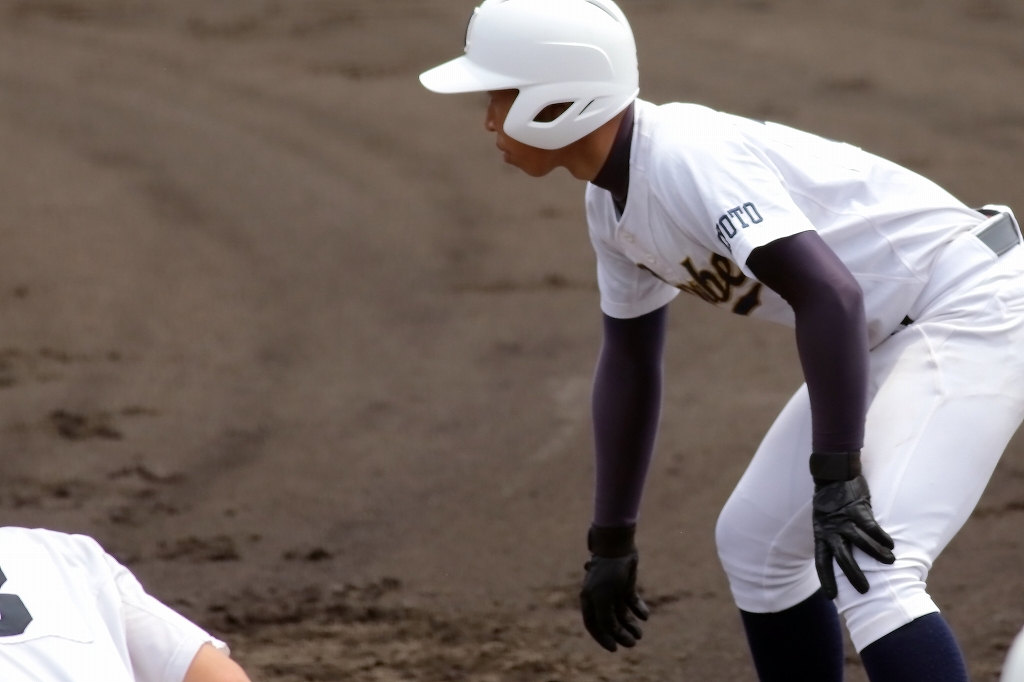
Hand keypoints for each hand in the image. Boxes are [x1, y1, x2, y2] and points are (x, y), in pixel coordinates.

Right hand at [579, 526, 648, 651]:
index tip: (614, 649)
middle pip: (610, 622)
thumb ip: (605, 618)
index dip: (602, 638)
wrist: (617, 546)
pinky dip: (638, 610)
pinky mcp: (626, 585)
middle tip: (633, 642)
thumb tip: (613, 634)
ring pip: (622, 614)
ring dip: (630, 625)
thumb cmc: (607, 571)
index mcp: (589, 600)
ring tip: (639, 634)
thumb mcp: (603, 597)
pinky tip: (644, 615)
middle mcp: (600, 598)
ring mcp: (614, 592)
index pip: (593, 625)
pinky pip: (632, 602)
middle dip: (620, 634)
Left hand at [812, 474, 895, 598]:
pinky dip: (881, 536)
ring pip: (859, 541)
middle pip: (841, 556)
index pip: (821, 561)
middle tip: (864, 590)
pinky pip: (870, 525)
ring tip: (889, 562)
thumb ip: (833, 539)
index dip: (826, 579)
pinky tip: (891, 545)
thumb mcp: (824, 523)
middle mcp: (831, 529)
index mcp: (821, 535)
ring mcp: (843, 518)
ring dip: (875, 554)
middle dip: (852, 574)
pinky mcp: (856, 507)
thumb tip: (845, 561)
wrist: (832, 475)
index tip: (831, 597)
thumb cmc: (831, 504)